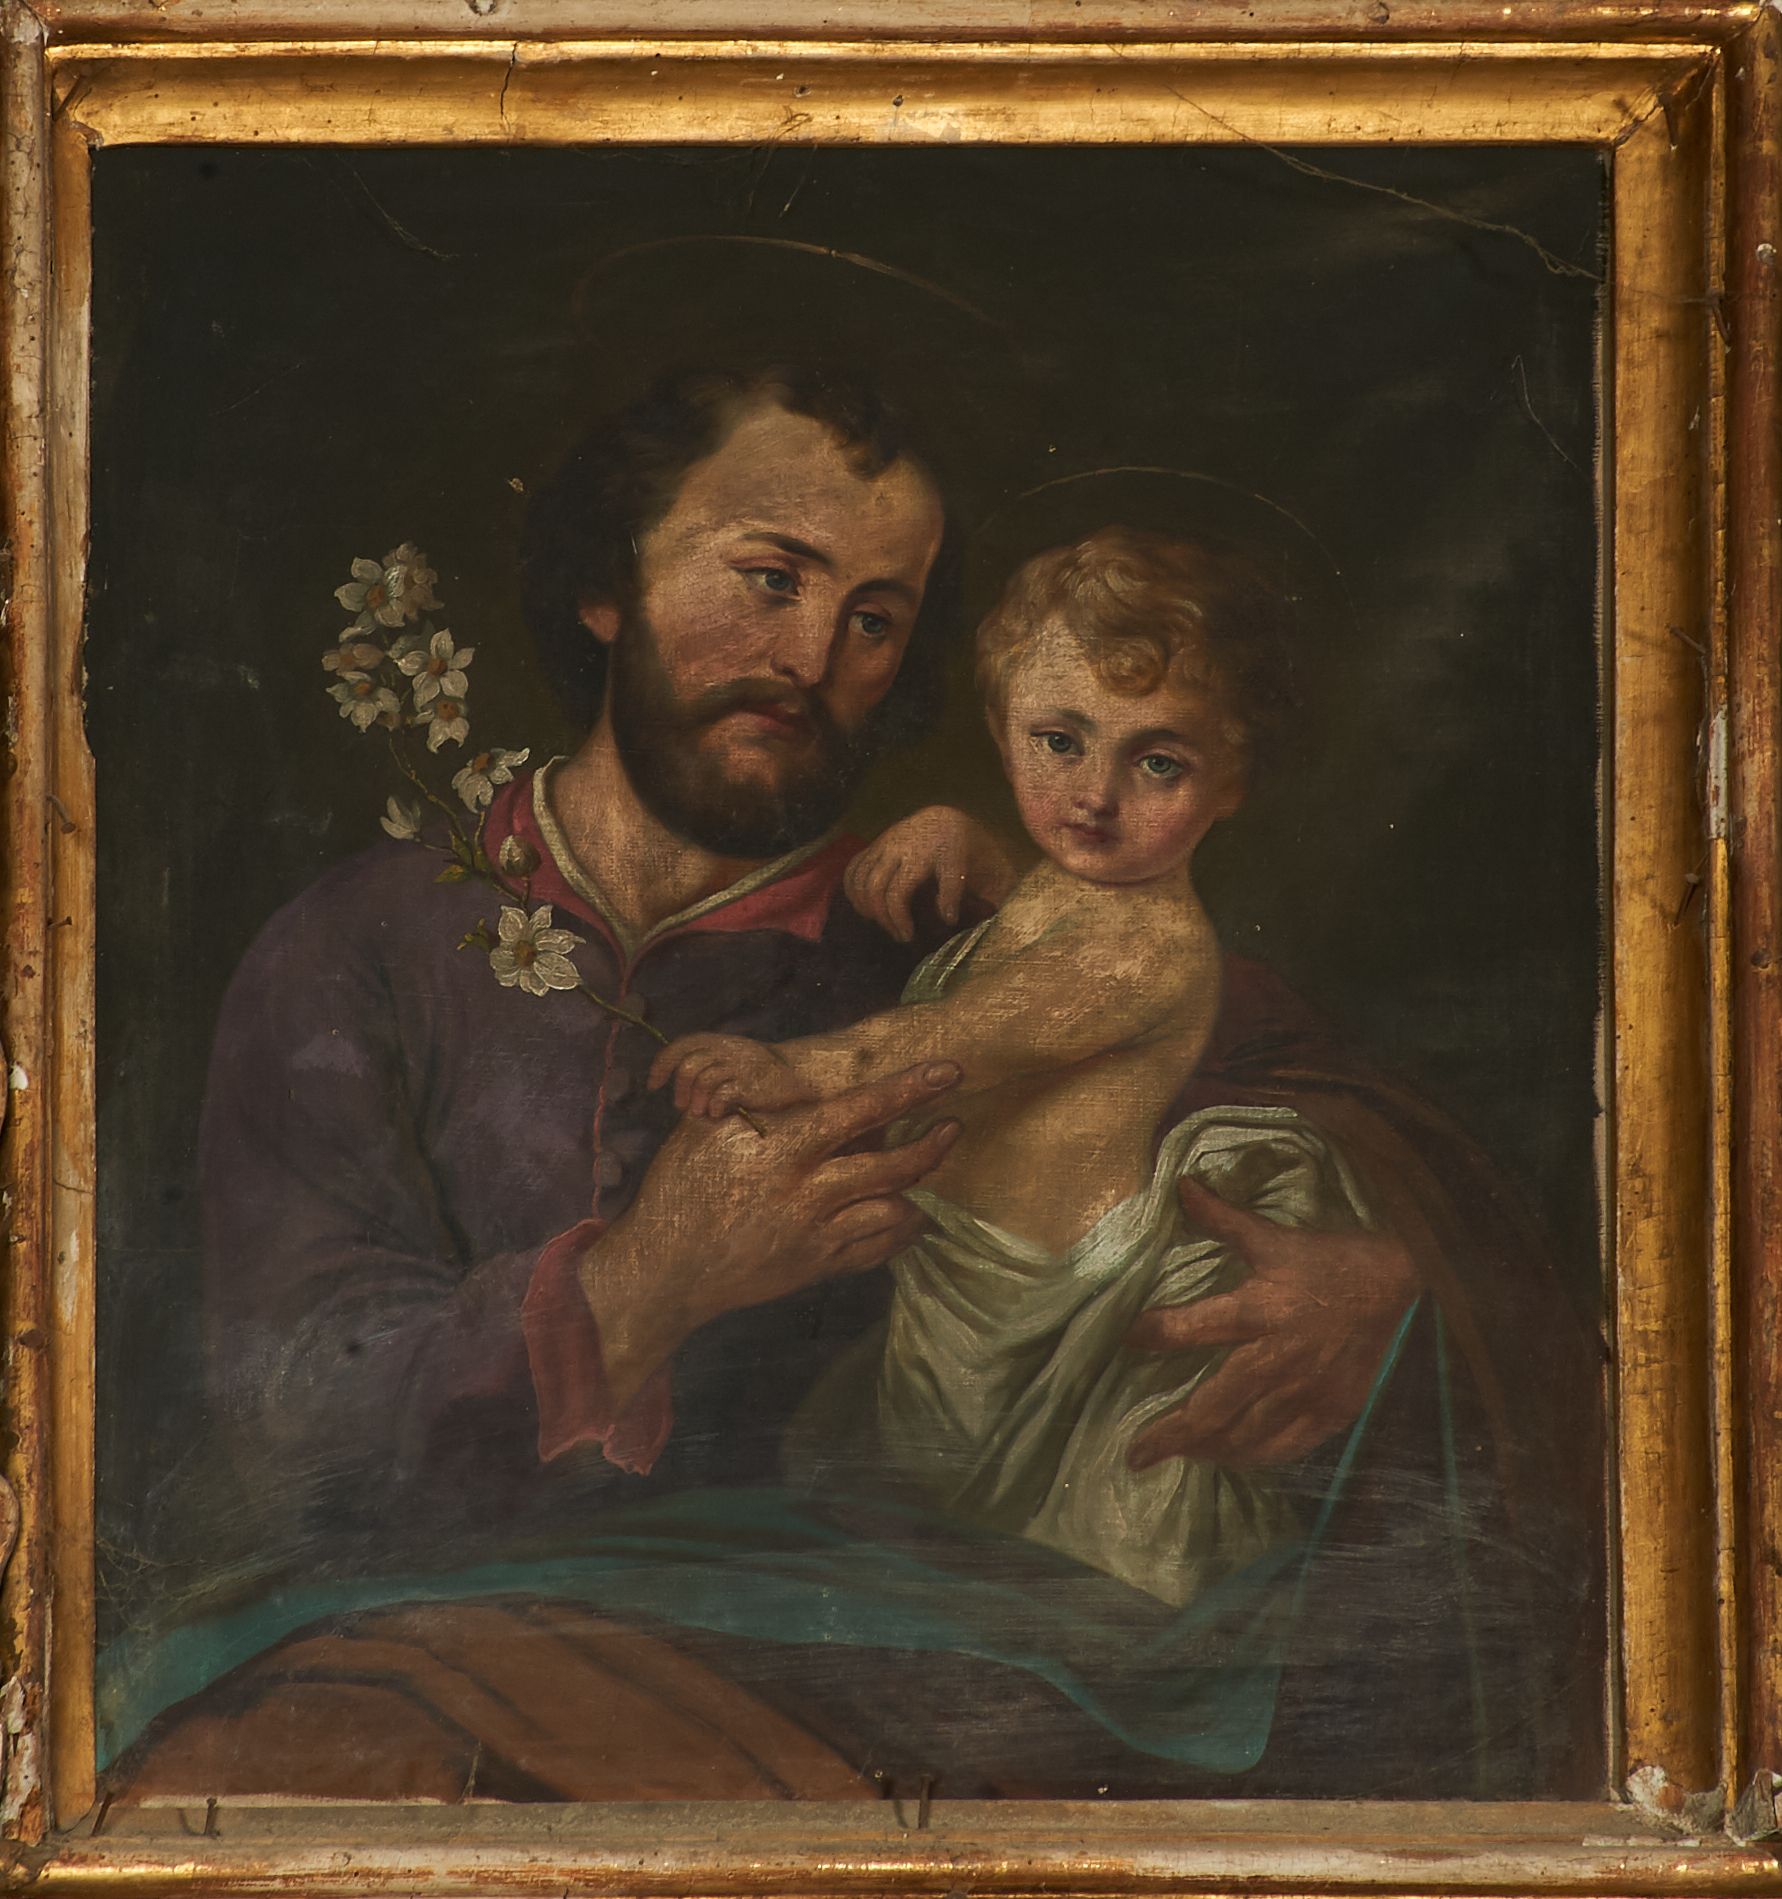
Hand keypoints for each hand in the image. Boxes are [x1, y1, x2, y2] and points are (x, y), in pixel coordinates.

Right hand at [580, 1062, 962, 1408]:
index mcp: (782, 1150)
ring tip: (935, 1171)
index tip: (946, 1072)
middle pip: (891, 1167)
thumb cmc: (679, 1190)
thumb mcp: (705, 1131)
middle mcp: (806, 1193)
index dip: (907, 1089)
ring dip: (921, 1190)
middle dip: (931, 1145)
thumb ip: (753, 1104)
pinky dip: (899, 1231)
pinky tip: (909, 1214)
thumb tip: (789, 1077)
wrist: (665, 1270)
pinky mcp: (817, 1267)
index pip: (858, 1111)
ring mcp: (815, 1235)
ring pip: (892, 1211)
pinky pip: (875, 1249)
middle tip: (954, 1126)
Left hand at [648, 1032, 812, 1117]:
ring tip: (700, 1112)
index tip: (653, 1084)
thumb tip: (677, 1089)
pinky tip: (718, 1114)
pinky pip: (723, 1095)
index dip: (661, 1065)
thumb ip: (705, 1065)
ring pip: (703, 1080)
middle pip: (688, 1066)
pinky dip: (714, 1107)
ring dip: (695, 1101)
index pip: (679, 1047)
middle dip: (679, 1089)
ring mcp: (738, 1066)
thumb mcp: (729, 1057)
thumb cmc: (756, 1070)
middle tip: (681, 1106)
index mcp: (716, 1041)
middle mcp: (725, 1050)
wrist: (796, 1073)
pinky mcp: (750, 1084)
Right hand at [844, 805, 1020, 942]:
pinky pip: (852, 869)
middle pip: (873, 888)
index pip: (897, 892)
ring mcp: (881, 845)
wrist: (945, 821)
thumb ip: (954, 892)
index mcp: (919, 854)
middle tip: (898, 934)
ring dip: (865, 906)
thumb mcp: (962, 868)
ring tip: (882, 922)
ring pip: (858, 879)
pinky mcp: (872, 845)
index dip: (898, 918)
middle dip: (882, 917)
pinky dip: (853, 890)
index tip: (909, 935)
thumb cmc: (957, 850)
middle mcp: (896, 848)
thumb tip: (947, 918)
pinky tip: (866, 906)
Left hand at [1124, 1178, 1418, 1471]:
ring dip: (1207, 1450)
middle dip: (1173, 1433)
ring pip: (1247, 1435)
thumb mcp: (1273, 1238)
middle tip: (1136, 1454)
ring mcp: (1307, 1390)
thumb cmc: (1327, 1260)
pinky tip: (1231, 1459)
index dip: (1156, 1334)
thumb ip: (1223, 1219)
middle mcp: (1279, 1357)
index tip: (1125, 1343)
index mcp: (1260, 1310)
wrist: (1394, 1283)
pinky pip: (1287, 1446)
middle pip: (1215, 1405)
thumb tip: (1181, 1185)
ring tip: (1178, 1456)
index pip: (1196, 1326)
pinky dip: (1255, 1456)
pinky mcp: (1333, 1410)